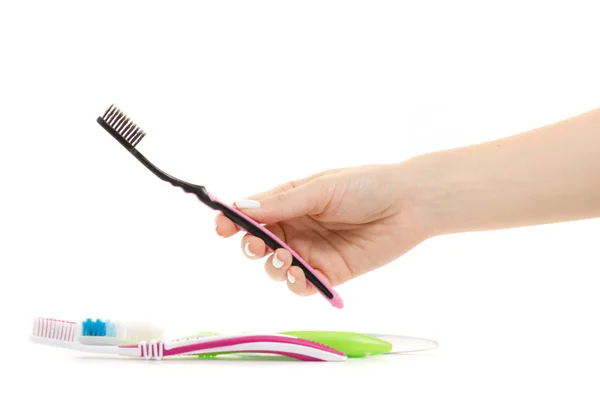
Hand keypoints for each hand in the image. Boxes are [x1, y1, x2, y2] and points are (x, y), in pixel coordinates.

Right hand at [214, 163, 432, 296]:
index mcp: (291, 202)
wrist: (409, 204)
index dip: (232, 221)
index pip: (253, 214)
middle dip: (250, 246)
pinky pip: (304, 285)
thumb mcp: (321, 189)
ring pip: (277, 267)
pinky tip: (300, 275)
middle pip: (260, 243)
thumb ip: (283, 203)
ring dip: (273, 266)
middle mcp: (297, 228)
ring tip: (285, 258)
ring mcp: (312, 251)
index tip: (220, 226)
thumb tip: (241, 208)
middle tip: (256, 244)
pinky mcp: (330, 273)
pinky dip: (296, 284)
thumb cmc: (366, 185)